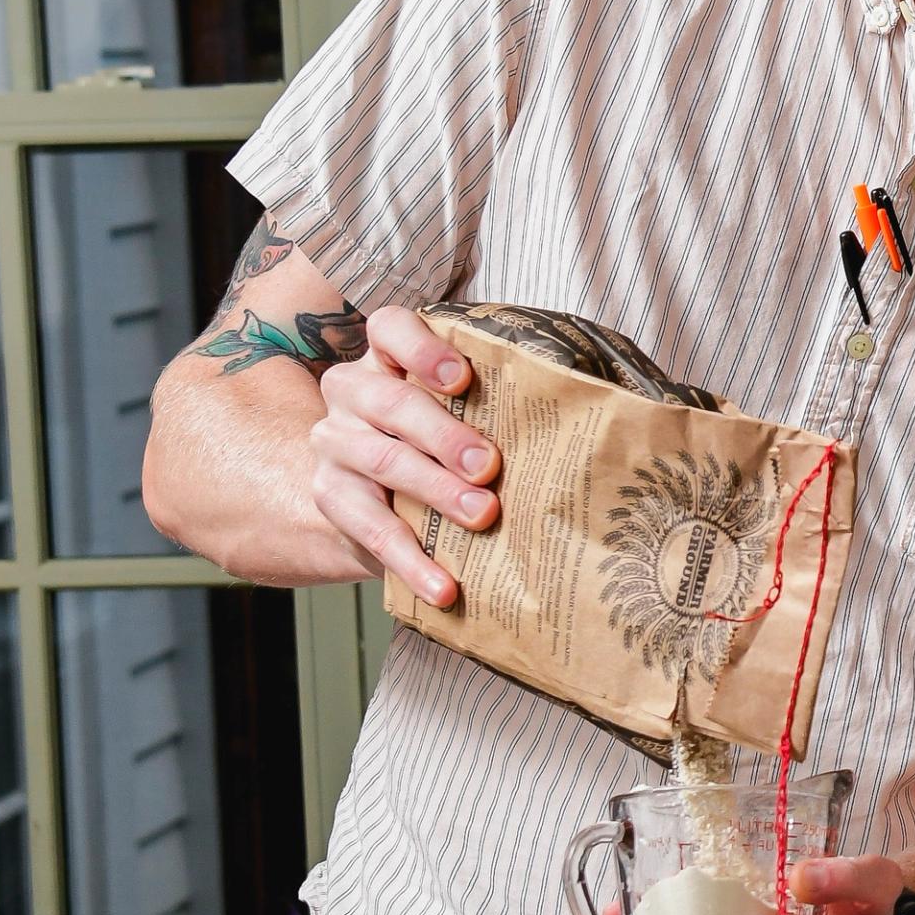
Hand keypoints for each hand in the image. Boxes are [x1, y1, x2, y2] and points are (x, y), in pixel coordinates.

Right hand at [309, 307, 496, 607]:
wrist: (373, 498)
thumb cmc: (439, 442)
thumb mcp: (461, 413)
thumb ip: (496, 405)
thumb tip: (582, 417)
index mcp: (387, 358)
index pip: (389, 329)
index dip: (423, 349)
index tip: (463, 379)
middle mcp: (352, 392)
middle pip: (392, 402)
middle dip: (444, 435)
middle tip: (489, 465)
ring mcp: (335, 443)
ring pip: (383, 461)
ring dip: (436, 491)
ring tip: (482, 515)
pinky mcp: (332, 497)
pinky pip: (370, 528)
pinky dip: (412, 560)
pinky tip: (444, 586)